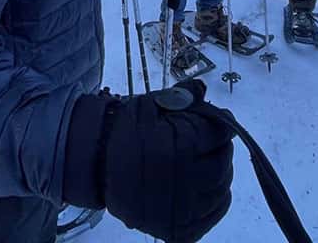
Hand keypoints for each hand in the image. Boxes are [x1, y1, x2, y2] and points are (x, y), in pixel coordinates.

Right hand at [62, 80, 234, 242]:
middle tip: (209, 143)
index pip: (219, 133)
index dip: (219, 125)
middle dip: (219, 148)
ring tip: (204, 164)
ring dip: (219, 174)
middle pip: (222, 162)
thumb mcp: (150, 105)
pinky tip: (206, 188)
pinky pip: (212, 215)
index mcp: (181, 145)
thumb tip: (202, 88)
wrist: (94, 165)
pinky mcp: (177, 228)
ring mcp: (182, 208)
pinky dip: (216, 200)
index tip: (214, 123)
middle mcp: (185, 179)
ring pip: (221, 189)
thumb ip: (180, 96)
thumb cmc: (123, 132)